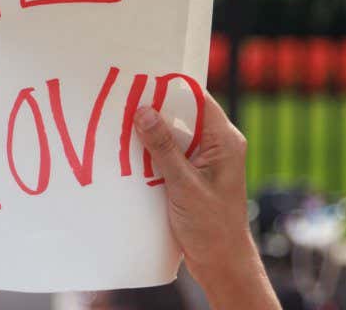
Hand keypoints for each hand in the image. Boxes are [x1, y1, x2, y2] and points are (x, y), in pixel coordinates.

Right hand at [133, 88, 277, 309]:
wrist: (221, 264)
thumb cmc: (212, 227)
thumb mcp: (184, 185)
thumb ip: (164, 148)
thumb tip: (143, 111)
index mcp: (225, 141)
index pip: (198, 100)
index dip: (171, 88)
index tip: (141, 81)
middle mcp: (217, 146)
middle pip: (184, 115)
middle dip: (155, 110)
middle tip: (123, 102)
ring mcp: (205, 161)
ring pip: (174, 135)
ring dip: (151, 133)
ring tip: (120, 124)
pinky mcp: (192, 176)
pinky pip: (170, 154)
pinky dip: (152, 153)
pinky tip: (129, 153)